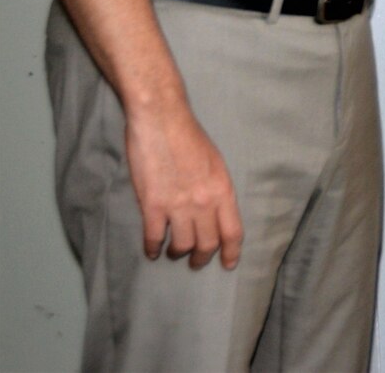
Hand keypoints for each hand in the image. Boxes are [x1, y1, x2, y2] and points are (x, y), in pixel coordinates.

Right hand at [124, 101, 241, 269]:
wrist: (162, 120)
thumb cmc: (189, 137)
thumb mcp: (215, 163)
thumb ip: (215, 189)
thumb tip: (213, 211)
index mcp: (223, 190)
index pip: (233, 231)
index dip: (231, 252)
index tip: (228, 264)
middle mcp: (204, 202)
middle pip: (208, 243)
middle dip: (202, 258)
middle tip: (196, 262)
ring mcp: (178, 205)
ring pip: (182, 245)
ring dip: (177, 254)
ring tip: (173, 253)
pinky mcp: (153, 205)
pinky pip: (154, 237)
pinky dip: (152, 247)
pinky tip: (152, 249)